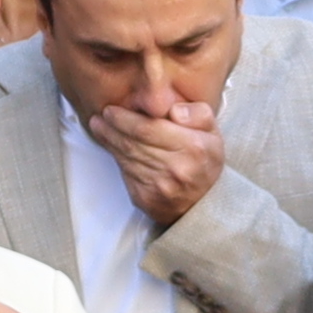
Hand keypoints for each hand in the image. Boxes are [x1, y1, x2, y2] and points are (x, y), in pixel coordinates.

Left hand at [95, 97, 225, 228]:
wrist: (203, 202)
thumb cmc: (204, 162)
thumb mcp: (212, 132)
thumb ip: (198, 114)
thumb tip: (174, 110)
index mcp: (193, 147)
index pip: (148, 129)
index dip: (124, 119)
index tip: (111, 110)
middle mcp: (176, 168)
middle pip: (132, 144)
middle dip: (111, 128)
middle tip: (100, 117)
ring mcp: (160, 186)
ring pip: (125, 158)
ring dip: (108, 141)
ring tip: (99, 127)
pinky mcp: (146, 198)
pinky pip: (125, 173)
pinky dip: (116, 158)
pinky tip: (112, 147)